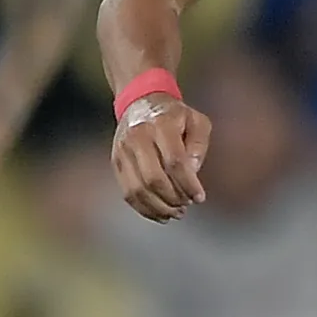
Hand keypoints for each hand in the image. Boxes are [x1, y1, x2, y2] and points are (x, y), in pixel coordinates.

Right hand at [113, 92, 211, 221]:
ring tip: (176, 213)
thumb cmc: (175, 116)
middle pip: (154, 179)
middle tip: (187, 205)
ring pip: (138, 189)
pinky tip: (161, 214)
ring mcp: (123, 151)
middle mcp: (138, 137)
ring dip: (159, 207)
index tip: (199, 198)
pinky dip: (145, 209)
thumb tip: (193, 172)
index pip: (174, 161)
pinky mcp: (116, 162)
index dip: (188, 184)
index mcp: (161, 125)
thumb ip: (199, 145)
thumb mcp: (197, 121)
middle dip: (174, 198)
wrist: (140, 102)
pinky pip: (127, 192)